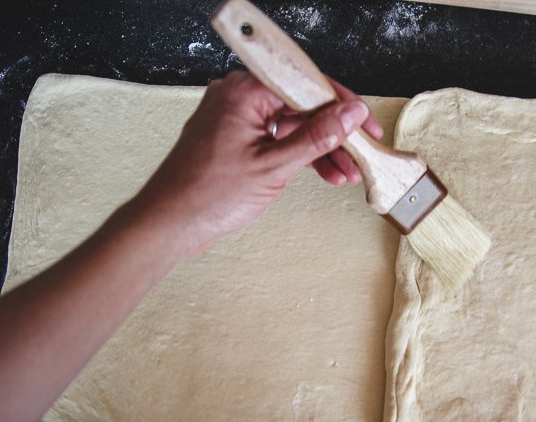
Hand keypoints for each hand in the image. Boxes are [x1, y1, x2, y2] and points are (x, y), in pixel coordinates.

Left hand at [133, 71, 381, 257]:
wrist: (171, 222)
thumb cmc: (208, 194)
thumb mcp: (273, 166)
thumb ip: (316, 137)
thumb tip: (350, 114)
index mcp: (243, 91)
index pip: (305, 84)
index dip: (341, 105)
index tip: (365, 124)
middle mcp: (239, 96)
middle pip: (301, 104)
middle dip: (333, 133)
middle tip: (359, 154)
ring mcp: (237, 117)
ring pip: (292, 123)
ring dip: (320, 147)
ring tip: (345, 172)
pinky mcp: (237, 136)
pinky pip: (277, 136)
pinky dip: (299, 153)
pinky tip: (323, 171)